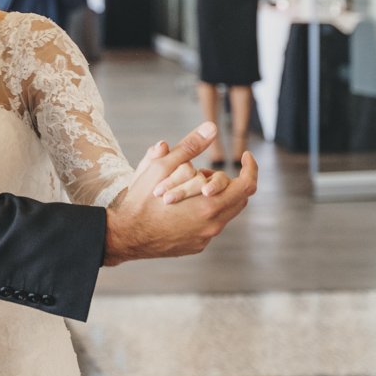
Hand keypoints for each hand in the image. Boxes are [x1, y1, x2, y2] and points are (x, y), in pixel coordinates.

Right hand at [104, 123, 255, 264]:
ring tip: (190, 186)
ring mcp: (204, 239)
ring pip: (223, 212)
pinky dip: (204, 211)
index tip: (246, 156)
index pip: (247, 185)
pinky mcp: (195, 246)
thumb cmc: (142, 200)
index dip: (251, 167)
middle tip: (205, 171)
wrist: (125, 236)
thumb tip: (211, 128)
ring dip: (215, 196)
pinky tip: (183, 205)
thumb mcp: (162, 167)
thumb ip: (190, 146)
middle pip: (238, 199)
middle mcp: (212, 226)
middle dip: (229, 181)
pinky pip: (209, 225)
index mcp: (210, 206)